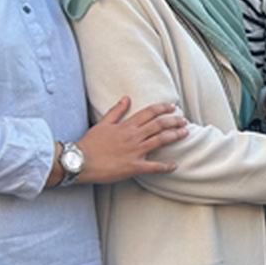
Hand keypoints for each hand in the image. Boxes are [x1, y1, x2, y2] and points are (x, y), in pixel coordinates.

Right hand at [73, 99, 187, 183]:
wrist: (80, 161)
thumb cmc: (90, 144)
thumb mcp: (102, 123)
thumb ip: (116, 111)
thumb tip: (127, 98)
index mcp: (127, 125)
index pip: (149, 112)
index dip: (163, 108)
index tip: (173, 107)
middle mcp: (133, 136)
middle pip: (159, 125)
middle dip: (174, 121)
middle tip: (184, 121)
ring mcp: (135, 151)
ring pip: (160, 141)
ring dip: (174, 136)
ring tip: (185, 133)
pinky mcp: (134, 167)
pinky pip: (154, 167)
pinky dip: (166, 166)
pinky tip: (175, 165)